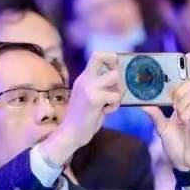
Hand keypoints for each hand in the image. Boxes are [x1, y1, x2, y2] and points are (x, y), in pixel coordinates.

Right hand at [40, 52, 122, 166]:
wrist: (70, 134)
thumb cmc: (83, 118)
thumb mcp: (90, 96)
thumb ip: (100, 87)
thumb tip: (119, 80)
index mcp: (84, 78)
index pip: (97, 55)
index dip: (111, 58)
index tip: (115, 71)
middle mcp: (85, 79)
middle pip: (102, 56)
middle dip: (116, 67)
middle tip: (116, 84)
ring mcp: (88, 88)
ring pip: (115, 76)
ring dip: (119, 90)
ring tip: (112, 101)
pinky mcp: (93, 99)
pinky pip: (114, 96)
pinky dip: (115, 105)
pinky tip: (106, 111)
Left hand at [142, 81, 189, 171]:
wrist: (185, 163)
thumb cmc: (177, 145)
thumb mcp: (162, 128)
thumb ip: (155, 114)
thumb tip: (142, 103)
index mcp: (184, 106)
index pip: (183, 84)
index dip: (175, 81)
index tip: (163, 85)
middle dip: (178, 90)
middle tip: (171, 102)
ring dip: (181, 102)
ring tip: (177, 114)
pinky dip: (187, 112)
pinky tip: (183, 120)